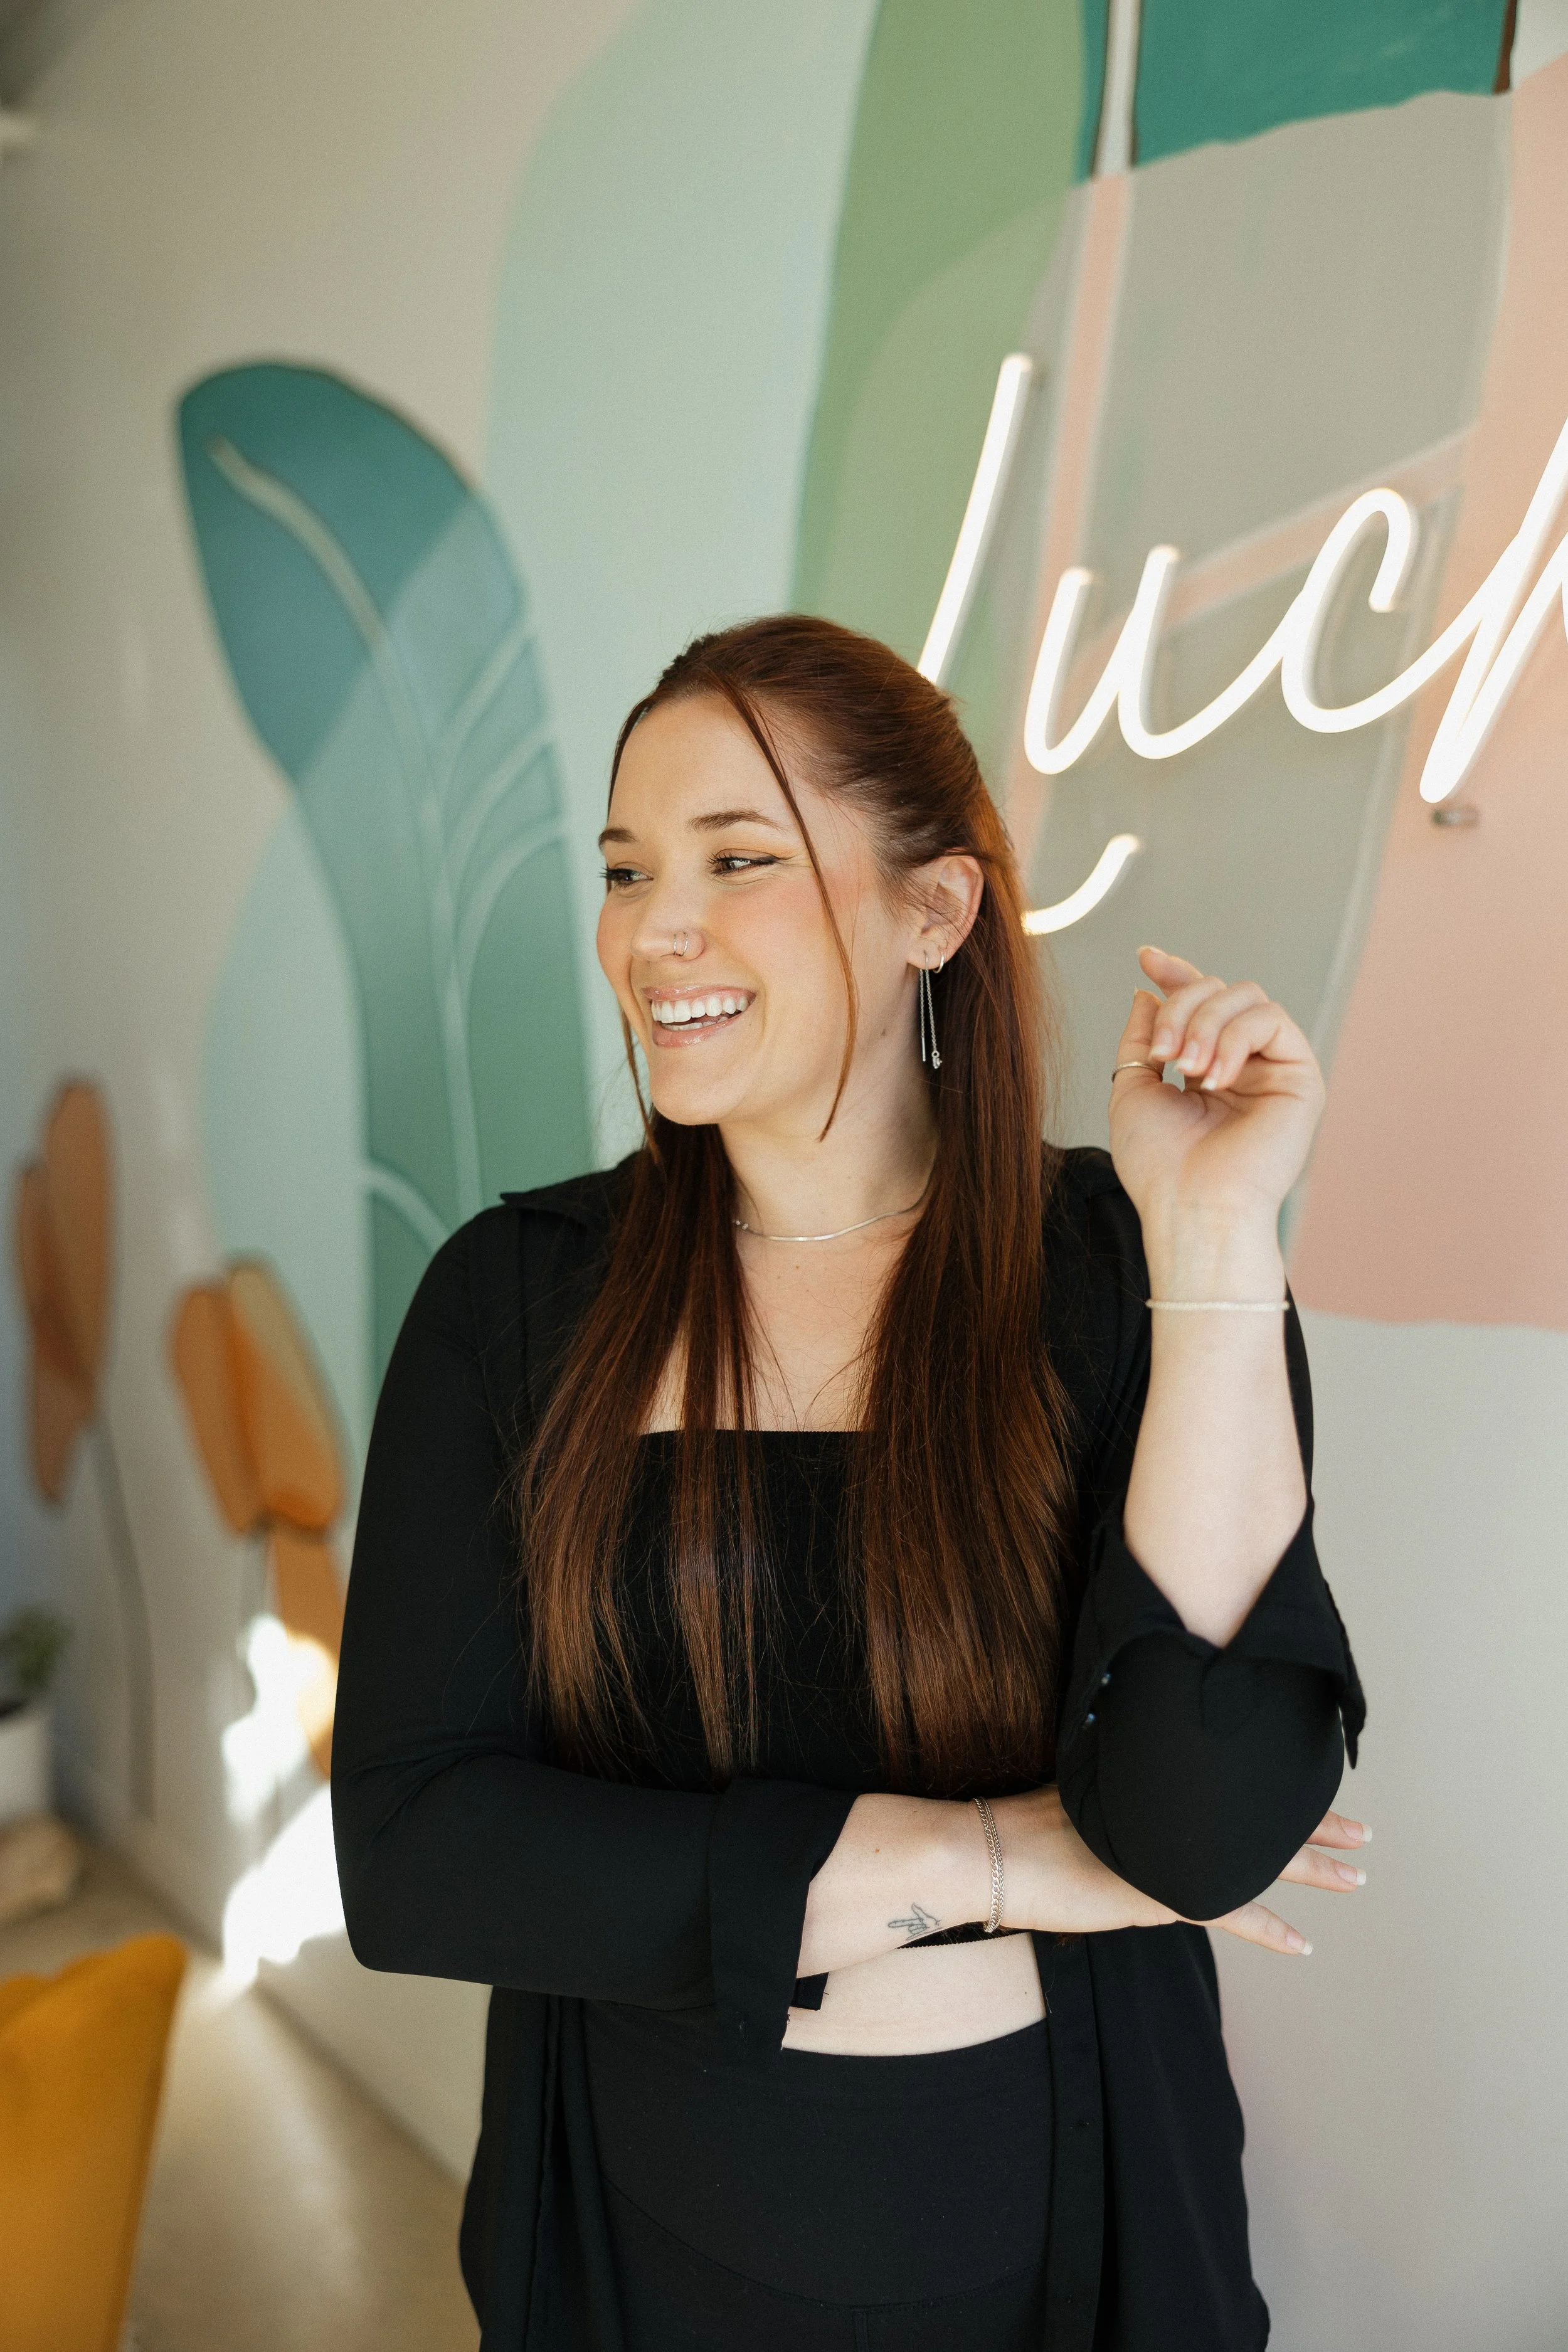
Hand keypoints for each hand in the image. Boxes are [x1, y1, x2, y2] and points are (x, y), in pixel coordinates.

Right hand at [994, 1785, 1368, 1956]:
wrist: (992, 1852)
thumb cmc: (1023, 1825)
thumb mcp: (1083, 1795)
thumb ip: (1122, 1795)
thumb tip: (1138, 1792)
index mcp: (1156, 1786)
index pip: (1233, 1784)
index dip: (1277, 1786)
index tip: (1311, 1782)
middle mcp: (1173, 1814)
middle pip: (1261, 1816)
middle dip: (1316, 1824)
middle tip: (1362, 1829)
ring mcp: (1171, 1852)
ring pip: (1262, 1860)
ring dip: (1313, 1870)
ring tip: (1357, 1875)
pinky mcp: (1163, 1893)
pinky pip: (1233, 1914)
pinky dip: (1270, 1930)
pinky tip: (1303, 1944)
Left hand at [1109, 946, 1325, 1234]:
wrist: (1191, 1208)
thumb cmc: (1159, 1165)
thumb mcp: (1132, 1088)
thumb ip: (1143, 1037)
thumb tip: (1147, 988)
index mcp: (1206, 1068)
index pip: (1200, 1003)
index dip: (1176, 974)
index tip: (1146, 957)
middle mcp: (1244, 1065)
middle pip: (1218, 990)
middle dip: (1181, 1006)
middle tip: (1163, 1055)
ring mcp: (1274, 1069)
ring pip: (1245, 996)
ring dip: (1205, 1022)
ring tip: (1185, 1068)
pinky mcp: (1301, 1077)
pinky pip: (1271, 1019)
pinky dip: (1234, 1037)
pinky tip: (1214, 1077)